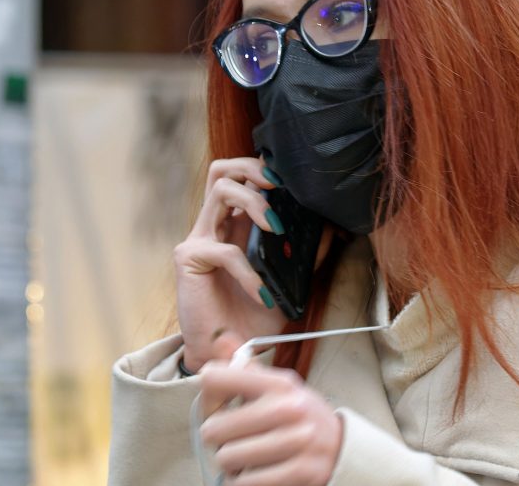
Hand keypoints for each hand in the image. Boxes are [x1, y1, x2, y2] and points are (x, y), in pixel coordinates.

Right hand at [175, 157, 285, 371]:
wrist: (225, 351)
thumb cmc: (253, 315)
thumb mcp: (288, 282)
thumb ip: (304, 255)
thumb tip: (330, 229)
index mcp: (236, 223)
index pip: (243, 177)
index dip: (265, 169)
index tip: (294, 179)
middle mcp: (216, 224)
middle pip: (222, 169)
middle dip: (253, 167)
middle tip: (279, 185)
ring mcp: (199, 237)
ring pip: (220, 190)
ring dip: (254, 202)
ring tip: (276, 227)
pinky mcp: (189, 258)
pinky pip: (224, 251)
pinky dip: (250, 272)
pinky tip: (263, 294)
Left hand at [199, 333, 342, 485]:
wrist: (343, 447)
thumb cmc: (300, 416)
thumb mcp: (280, 388)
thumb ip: (247, 370)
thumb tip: (221, 340)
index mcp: (279, 382)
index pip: (214, 378)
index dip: (207, 399)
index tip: (219, 409)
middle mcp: (289, 407)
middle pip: (213, 427)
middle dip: (218, 440)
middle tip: (232, 441)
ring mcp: (297, 441)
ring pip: (227, 458)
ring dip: (230, 465)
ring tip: (245, 459)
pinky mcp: (302, 472)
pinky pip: (245, 483)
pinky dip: (242, 482)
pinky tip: (254, 475)